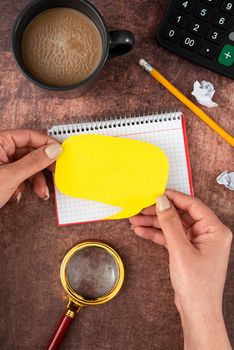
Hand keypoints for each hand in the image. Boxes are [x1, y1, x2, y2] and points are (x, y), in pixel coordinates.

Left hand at [0, 129, 61, 207]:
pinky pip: (19, 175)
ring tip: (41, 193)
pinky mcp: (1, 174)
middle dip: (42, 168)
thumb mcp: (11, 176)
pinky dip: (23, 186)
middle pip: (30, 152)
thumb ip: (35, 162)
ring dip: (36, 181)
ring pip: (26, 166)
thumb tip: (54, 149)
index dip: (47, 144)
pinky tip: (18, 196)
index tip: (61, 153)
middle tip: (55, 174)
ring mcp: (0, 162)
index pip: (30, 136)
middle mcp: (0, 149)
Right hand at [129, 190, 231, 349]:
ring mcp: (197, 242)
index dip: (172, 198)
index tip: (155, 194)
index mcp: (215, 230)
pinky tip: (141, 231)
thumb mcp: (180, 250)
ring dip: (154, 223)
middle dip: (159, 212)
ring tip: (135, 220)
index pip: (192, 205)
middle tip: (140, 209)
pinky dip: (156, 234)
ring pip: (173, 225)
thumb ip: (170, 223)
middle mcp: (208, 233)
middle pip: (180, 214)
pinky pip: (171, 236)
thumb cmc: (197, 285)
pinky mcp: (188, 250)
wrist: (197, 312)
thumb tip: (162, 201)